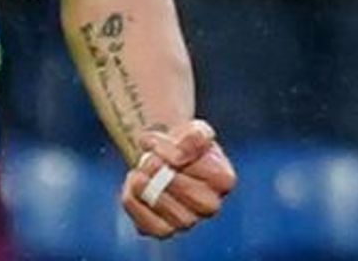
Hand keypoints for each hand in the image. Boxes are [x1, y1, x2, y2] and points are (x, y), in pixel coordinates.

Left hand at [120, 120, 235, 238]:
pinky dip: (134, 202)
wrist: (159, 155)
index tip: (164, 144)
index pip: (208, 172)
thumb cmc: (180, 142)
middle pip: (190, 195)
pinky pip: (148, 226)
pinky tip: (133, 184)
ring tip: (139, 172)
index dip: (180, 154)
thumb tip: (177, 159)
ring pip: (169, 213)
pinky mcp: (163, 229)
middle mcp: (209, 205)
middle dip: (163, 173)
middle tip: (147, 159)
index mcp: (223, 179)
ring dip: (145, 187)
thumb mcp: (193, 128)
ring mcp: (188, 220)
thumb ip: (194, 137)